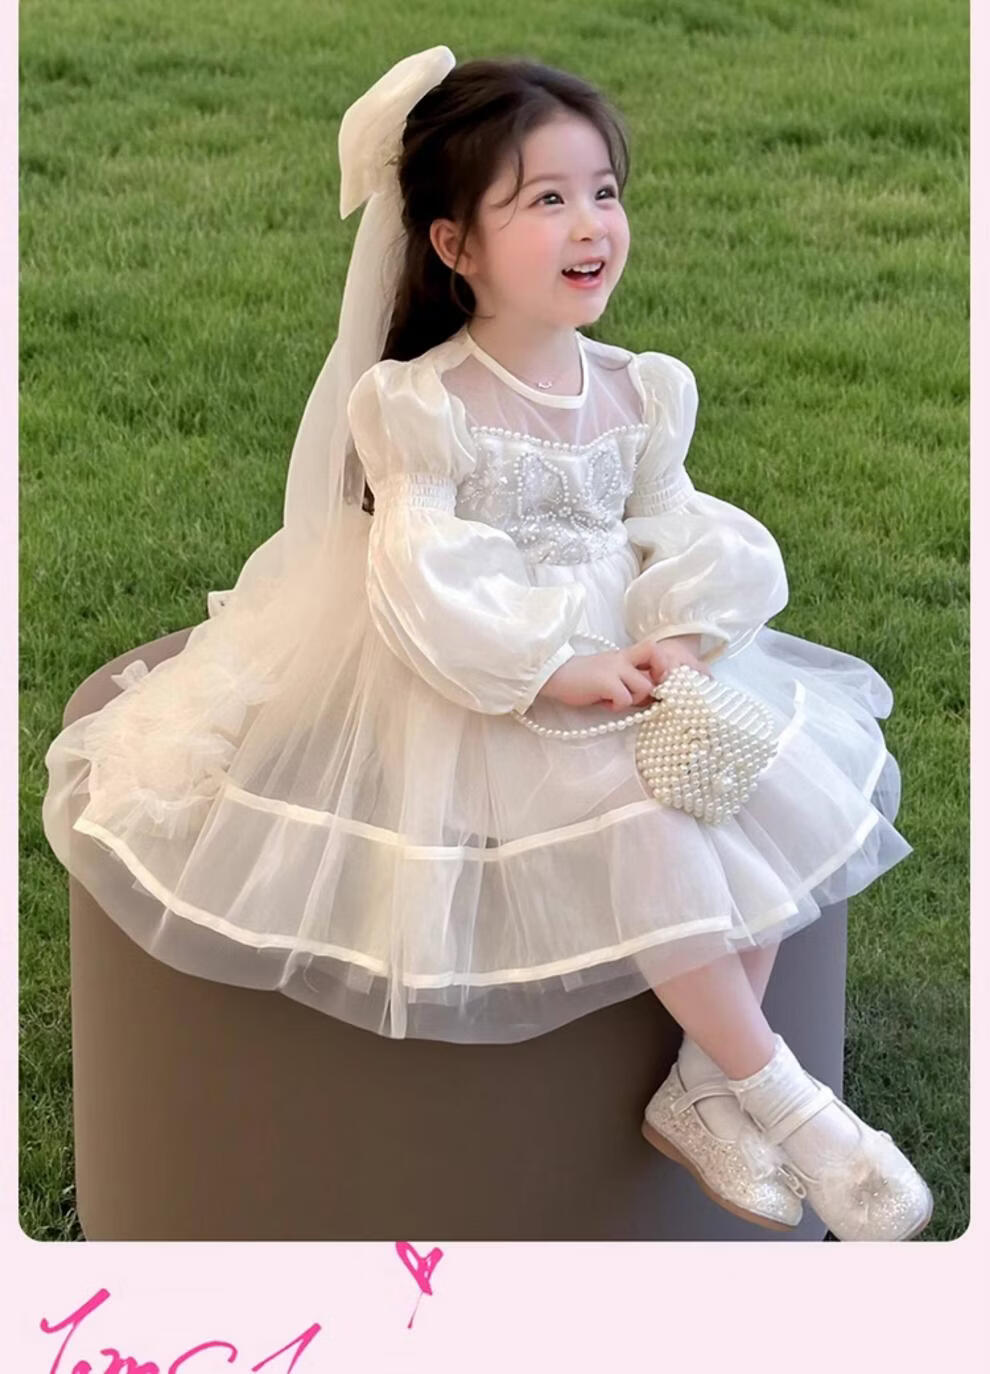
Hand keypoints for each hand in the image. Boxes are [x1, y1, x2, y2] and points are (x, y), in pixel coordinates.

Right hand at [537, 635, 712, 711]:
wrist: (554, 674)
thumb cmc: (581, 679)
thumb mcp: (608, 676)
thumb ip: (628, 682)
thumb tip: (650, 699)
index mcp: (624, 655)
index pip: (654, 650)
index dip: (664, 665)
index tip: (661, 681)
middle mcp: (622, 658)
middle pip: (658, 658)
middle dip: (661, 679)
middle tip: (651, 694)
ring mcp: (614, 668)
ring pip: (645, 686)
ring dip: (636, 698)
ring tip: (618, 701)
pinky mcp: (605, 681)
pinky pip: (625, 697)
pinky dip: (618, 706)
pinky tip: (606, 704)